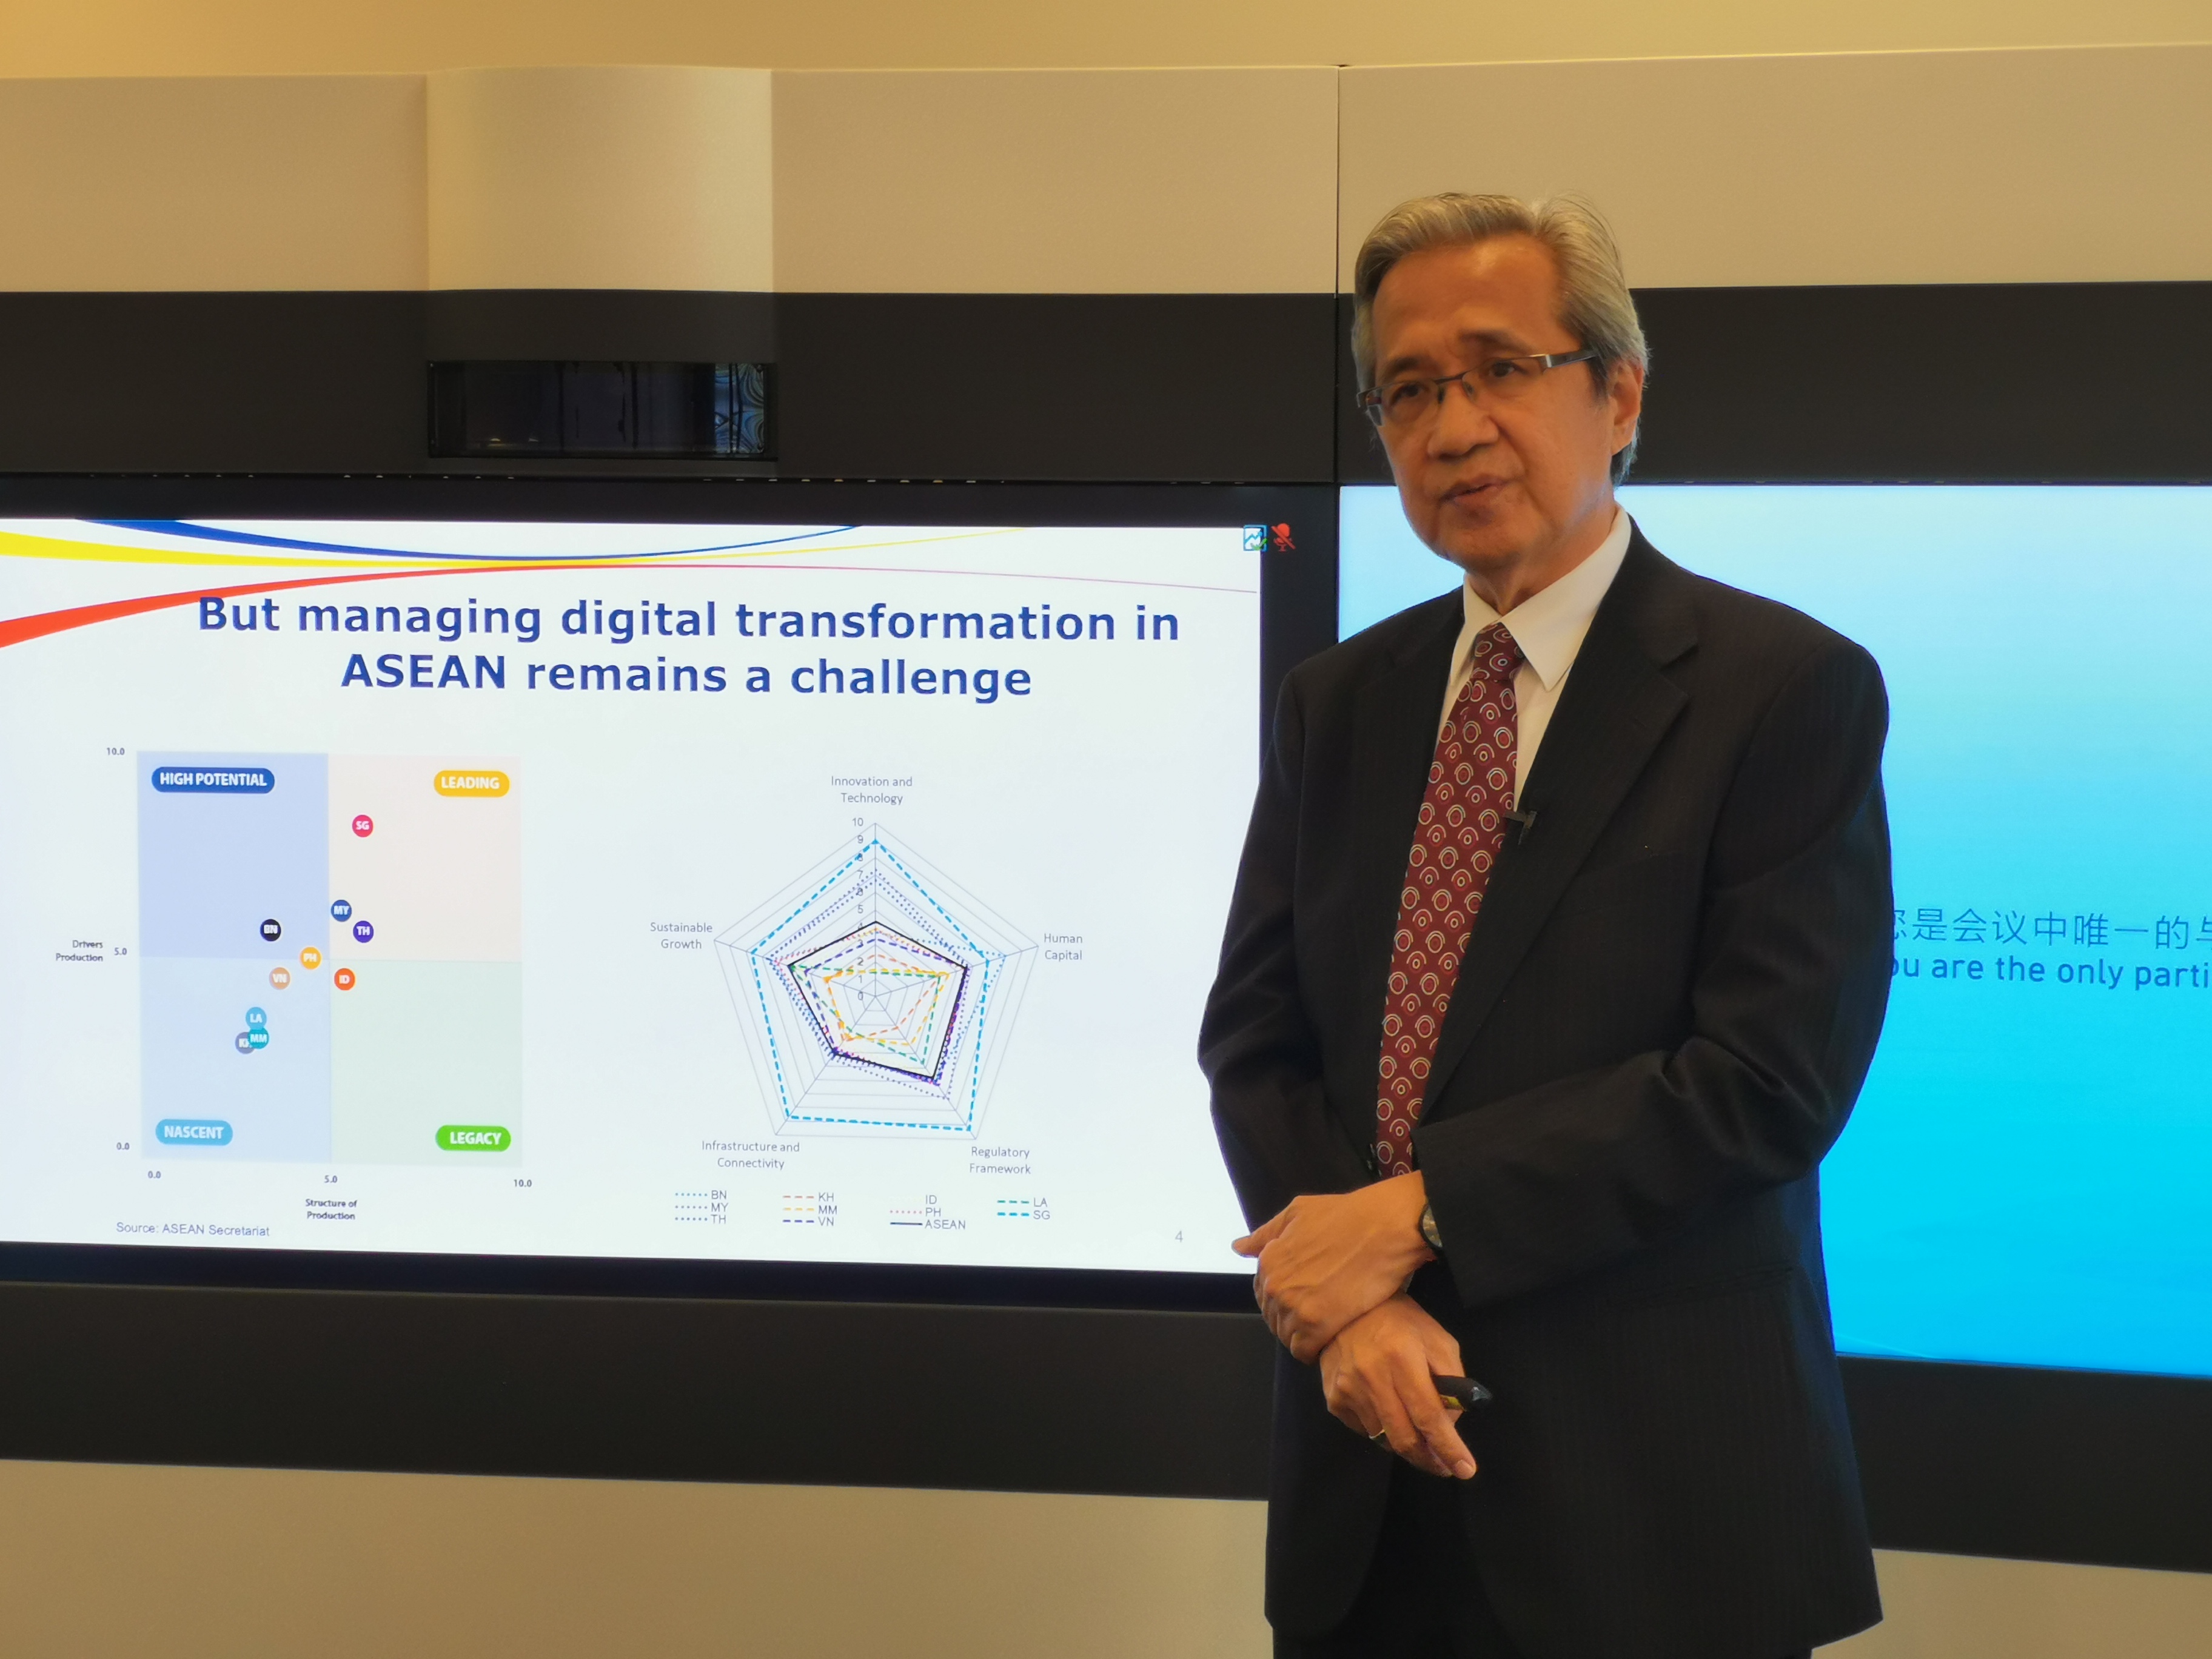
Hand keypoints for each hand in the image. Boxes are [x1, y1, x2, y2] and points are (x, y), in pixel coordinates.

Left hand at [1233, 1174, 1432, 1361]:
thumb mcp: (1299, 1213)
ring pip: (1287, 1336)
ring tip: (1326, 1327)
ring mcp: (1294, 1306)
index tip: (1302, 1299)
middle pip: (1274, 1318)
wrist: (1385, 1227)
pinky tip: (1329, 1339)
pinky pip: (1304, 1350)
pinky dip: (1314, 1349)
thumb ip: (1266, 1234)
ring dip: (1303, 1335)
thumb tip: (1239, 1247)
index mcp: (1268, 1260)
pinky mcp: (1318, 1325)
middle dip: (1292, 1319)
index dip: (1283, 1298)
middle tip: (1317, 1314)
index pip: (1262, 1295)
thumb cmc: (1346, 1215)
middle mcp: (1275, 1285)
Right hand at [1319, 1295, 1476, 1480]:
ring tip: (1418, 1434)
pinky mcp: (1333, 1399)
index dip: (1448, 1447)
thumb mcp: (1438, 1341)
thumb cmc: (1402, 1323)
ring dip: (1406, 1445)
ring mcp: (1348, 1390)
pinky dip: (1382, 1431)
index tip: (1465, 1470)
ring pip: (1384, 1439)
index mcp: (1402, 1359)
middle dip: (1429, 1459)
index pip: (1428, 1415)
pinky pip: (1364, 1431)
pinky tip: (1389, 1412)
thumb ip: (1453, 1380)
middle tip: (1444, 1465)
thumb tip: (1452, 1423)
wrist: (1347, 1309)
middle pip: (1404, 1438)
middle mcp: (1372, 1377)